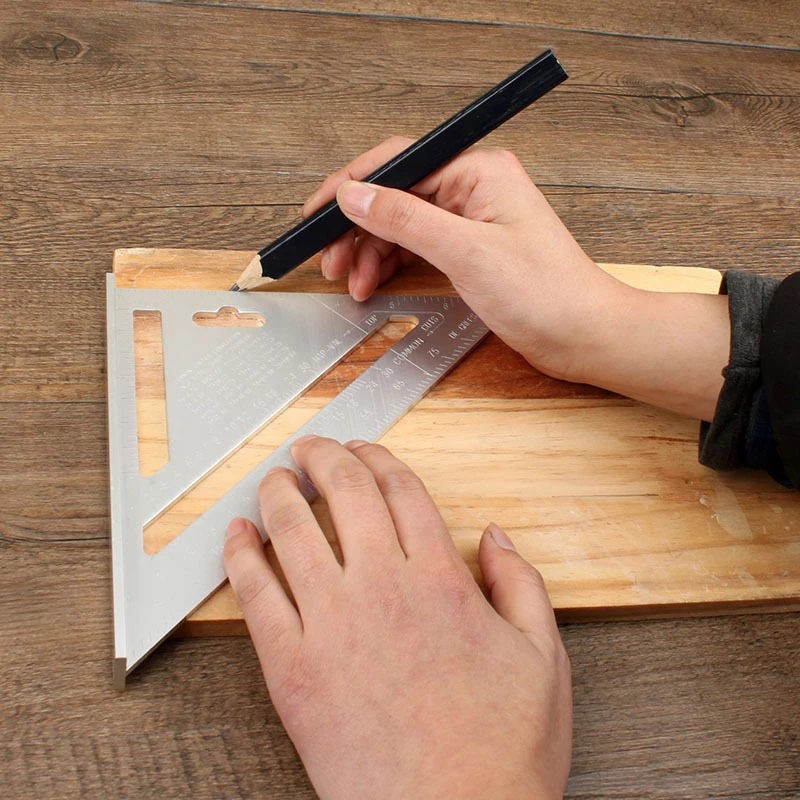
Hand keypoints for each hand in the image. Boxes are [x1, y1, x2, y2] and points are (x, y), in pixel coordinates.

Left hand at [224, 436, 571, 799]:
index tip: (365, 449)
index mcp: (440, 579)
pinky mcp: (291, 668)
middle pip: (346, 494)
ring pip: (294, 532)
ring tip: (273, 478)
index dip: (380, 459)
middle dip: (325, 457)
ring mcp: (331, 625)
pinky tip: (238, 535)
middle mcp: (381, 588)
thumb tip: (495, 538)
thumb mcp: (543, 658)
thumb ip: (521, 585)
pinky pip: (255, 594)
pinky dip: (242, 556)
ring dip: (279, 493)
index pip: (401, 491)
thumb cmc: (500, 751)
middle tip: (311, 446)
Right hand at [303, 136, 617, 382]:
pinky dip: (391, 264)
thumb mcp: (466, 253)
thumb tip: (355, 195)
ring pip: (401, 224)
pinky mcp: (470, 249)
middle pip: (395, 195)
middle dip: (357, 227)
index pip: (398, 163)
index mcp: (477, 171)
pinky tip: (374, 283)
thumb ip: (406, 219)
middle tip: (331, 259)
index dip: (350, 187)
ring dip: (370, 250)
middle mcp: (473, 188)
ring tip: (351, 280)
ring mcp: (471, 220)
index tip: (316, 214)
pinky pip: (417, 246)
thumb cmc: (547, 293)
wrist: (585, 335)